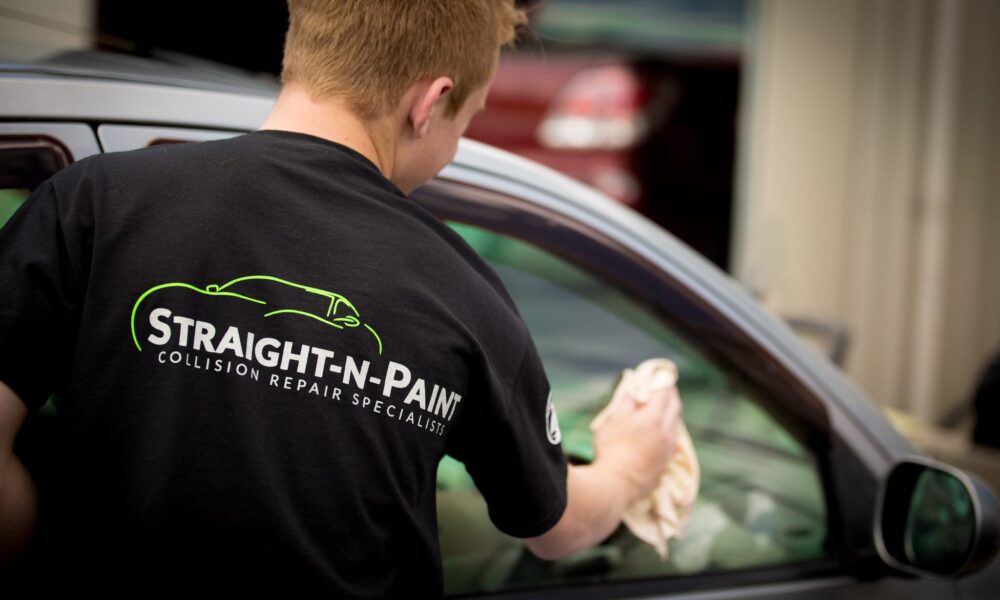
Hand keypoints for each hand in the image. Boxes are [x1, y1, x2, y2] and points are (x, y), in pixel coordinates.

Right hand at [591, 382, 681, 504]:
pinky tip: (660, 435)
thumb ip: (628, 401)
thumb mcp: (614, 419)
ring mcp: (668, 451)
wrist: (614, 485)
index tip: (661, 374)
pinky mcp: (664, 465)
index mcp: (655, 417)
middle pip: (675, 408)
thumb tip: (636, 390)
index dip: (663, 381)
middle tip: (667, 388)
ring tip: (664, 409)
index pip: (665, 392)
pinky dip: (668, 433)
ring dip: (671, 415)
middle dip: (671, 396)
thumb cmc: (610, 448)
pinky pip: (671, 443)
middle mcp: (667, 433)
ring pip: (675, 427)